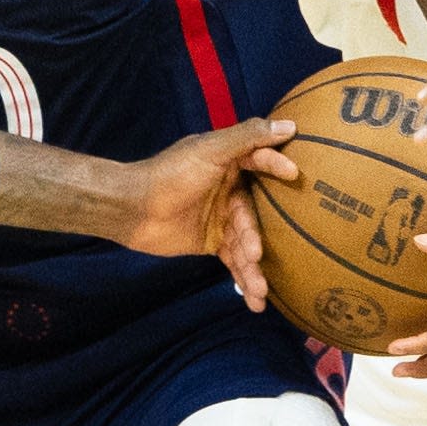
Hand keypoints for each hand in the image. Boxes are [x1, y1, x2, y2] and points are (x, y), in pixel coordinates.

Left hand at [103, 118, 302, 303]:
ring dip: (253, 269)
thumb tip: (289, 125)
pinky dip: (243, 278)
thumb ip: (247, 137)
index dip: (278, 170)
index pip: (262, 165)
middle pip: (255, 216)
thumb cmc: (170, 174)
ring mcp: (222, 218)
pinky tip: (254, 300)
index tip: (295, 177)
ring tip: (260, 291)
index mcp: (231, 164)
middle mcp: (230, 190)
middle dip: (258, 239)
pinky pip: (233, 260)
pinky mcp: (211, 242)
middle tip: (257, 254)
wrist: (131, 209)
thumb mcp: (210, 150)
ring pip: (246, 243)